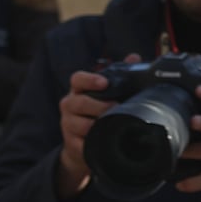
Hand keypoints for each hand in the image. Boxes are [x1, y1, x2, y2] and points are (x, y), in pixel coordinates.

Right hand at [56, 56, 139, 200]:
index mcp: (78, 90)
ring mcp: (67, 125)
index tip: (104, 83)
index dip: (89, 79)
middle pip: (77, 102)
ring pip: (78, 124)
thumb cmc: (98, 113)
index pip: (77, 79)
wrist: (84, 144)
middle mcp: (69, 105)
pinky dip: (92, 142)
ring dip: (95, 125)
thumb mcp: (108, 93)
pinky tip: (103, 140)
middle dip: (97, 105)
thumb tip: (133, 57)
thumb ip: (119, 75)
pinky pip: (80, 143)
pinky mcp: (70, 143)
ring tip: (110, 125)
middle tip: (114, 107)